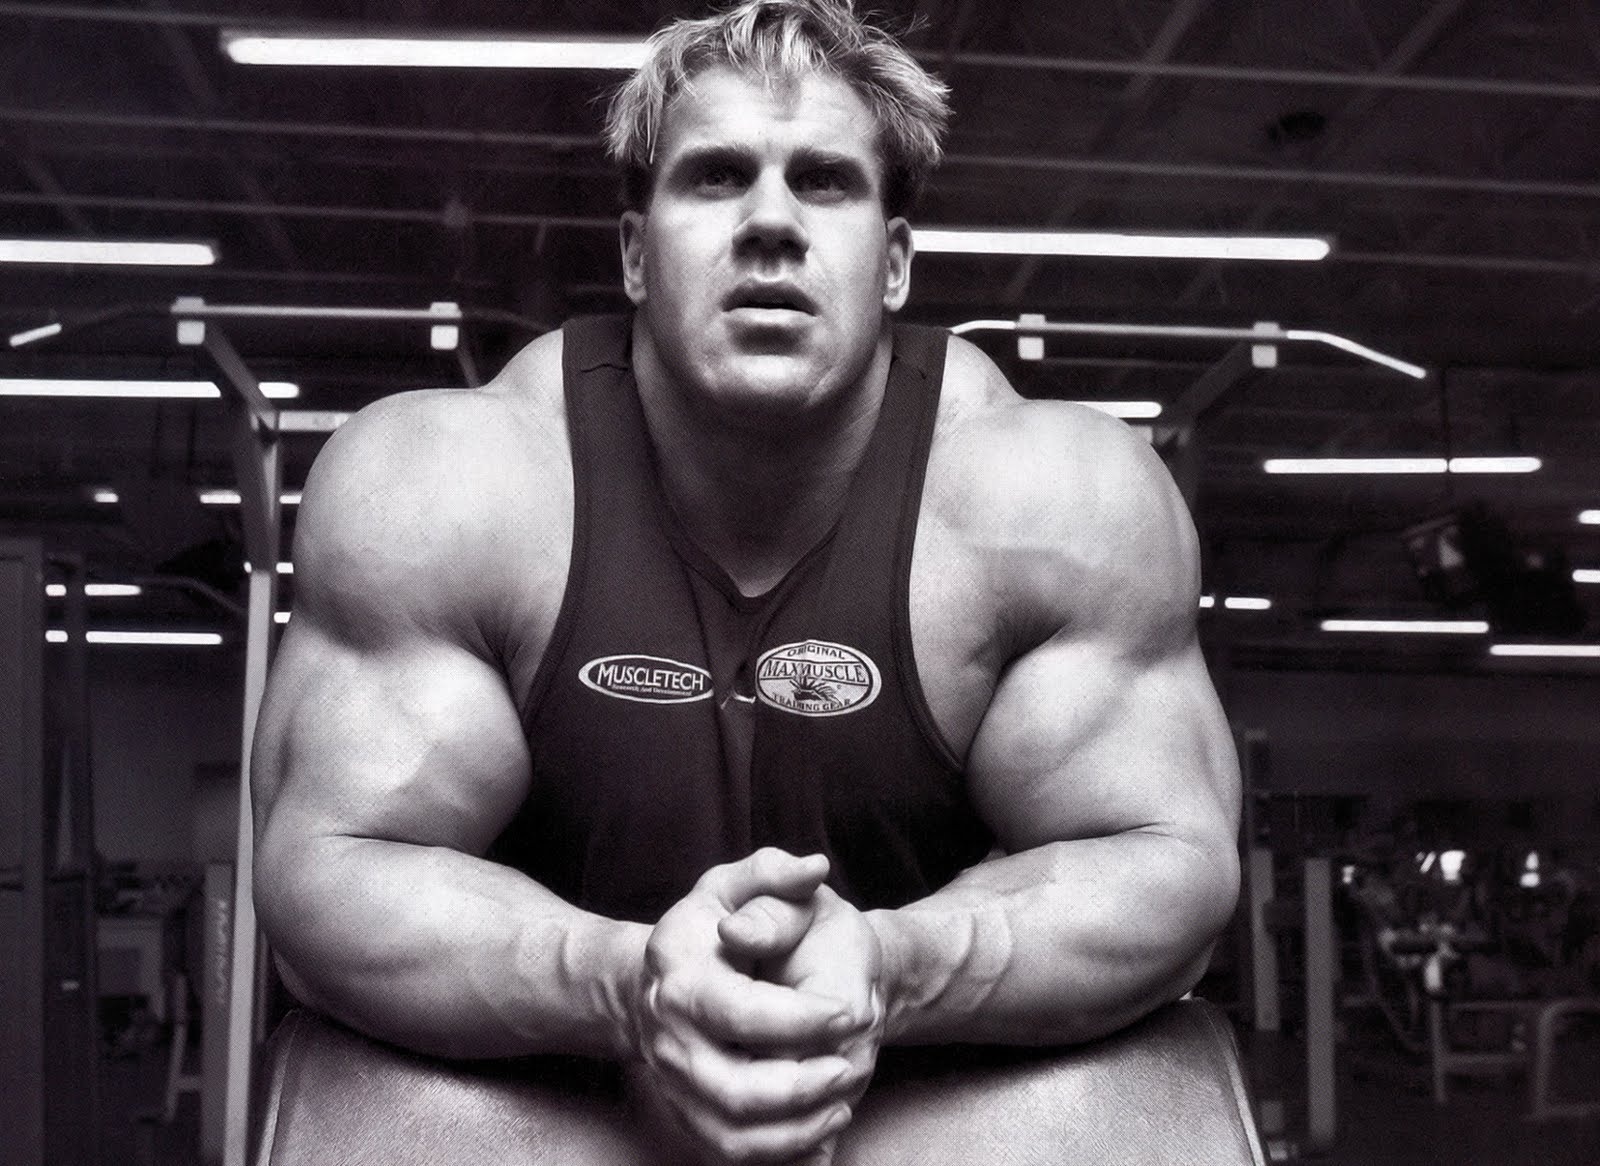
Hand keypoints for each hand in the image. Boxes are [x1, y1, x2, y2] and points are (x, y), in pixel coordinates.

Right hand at [629, 848, 858, 1163]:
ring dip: (795, 1131)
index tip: (850, 1011)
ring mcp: (674, 1082)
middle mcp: (669, 1037)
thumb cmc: (712, 924)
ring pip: (732, 1134)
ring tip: (841, 1104)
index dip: (800, 1020)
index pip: (740, 1012)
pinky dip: (779, 1154)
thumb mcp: (736, 885)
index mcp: (681, 977)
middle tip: (848, 1068)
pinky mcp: (686, 1113)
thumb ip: (775, 873)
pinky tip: (822, 1131)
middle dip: (802, 1088)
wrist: (664, 978)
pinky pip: (730, 1152)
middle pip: (735, 1089)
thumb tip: (814, 869)